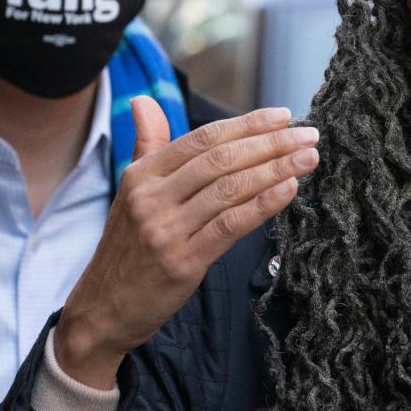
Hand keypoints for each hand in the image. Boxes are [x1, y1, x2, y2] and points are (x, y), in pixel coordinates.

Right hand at [54, 96, 317, 387]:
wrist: (102, 310)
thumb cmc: (126, 249)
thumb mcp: (129, 193)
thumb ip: (147, 146)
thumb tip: (143, 100)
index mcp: (142, 175)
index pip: (203, 138)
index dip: (246, 124)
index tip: (283, 115)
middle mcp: (151, 197)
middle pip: (221, 159)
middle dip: (271, 143)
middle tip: (308, 134)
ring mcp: (166, 230)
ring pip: (230, 189)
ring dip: (275, 170)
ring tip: (309, 158)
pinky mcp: (182, 262)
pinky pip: (230, 226)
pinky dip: (263, 204)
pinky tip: (289, 190)